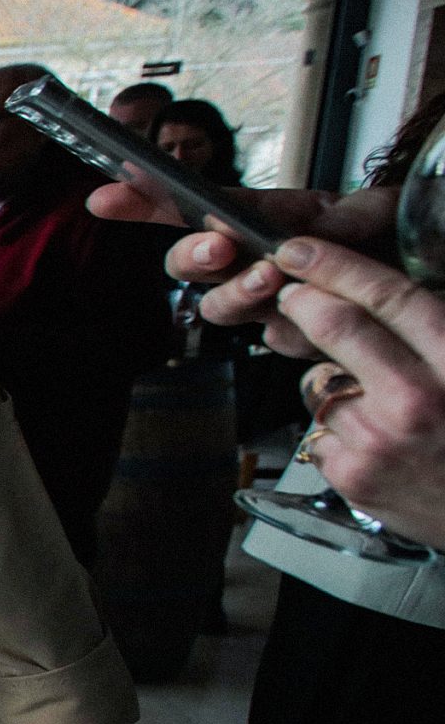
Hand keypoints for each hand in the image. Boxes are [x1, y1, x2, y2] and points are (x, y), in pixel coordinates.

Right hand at [85, 181, 397, 343]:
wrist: (422, 284)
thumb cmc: (393, 238)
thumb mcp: (380, 210)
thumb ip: (351, 215)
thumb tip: (312, 236)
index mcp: (261, 218)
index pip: (191, 206)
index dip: (143, 203)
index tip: (105, 199)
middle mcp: (250, 260)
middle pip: (185, 264)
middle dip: (193, 256)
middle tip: (220, 248)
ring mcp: (265, 302)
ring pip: (217, 307)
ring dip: (237, 293)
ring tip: (271, 280)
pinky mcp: (289, 335)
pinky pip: (274, 337)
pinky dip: (294, 325)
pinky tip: (320, 315)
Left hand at [269, 235, 444, 546]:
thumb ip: (437, 330)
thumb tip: (387, 294)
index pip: (390, 297)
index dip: (337, 266)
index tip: (302, 250)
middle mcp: (416, 399)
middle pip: (338, 327)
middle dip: (305, 299)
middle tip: (293, 290)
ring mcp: (377, 439)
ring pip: (321, 381)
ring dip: (331, 377)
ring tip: (370, 396)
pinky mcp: (350, 474)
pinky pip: (318, 429)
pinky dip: (334, 426)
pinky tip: (368, 437)